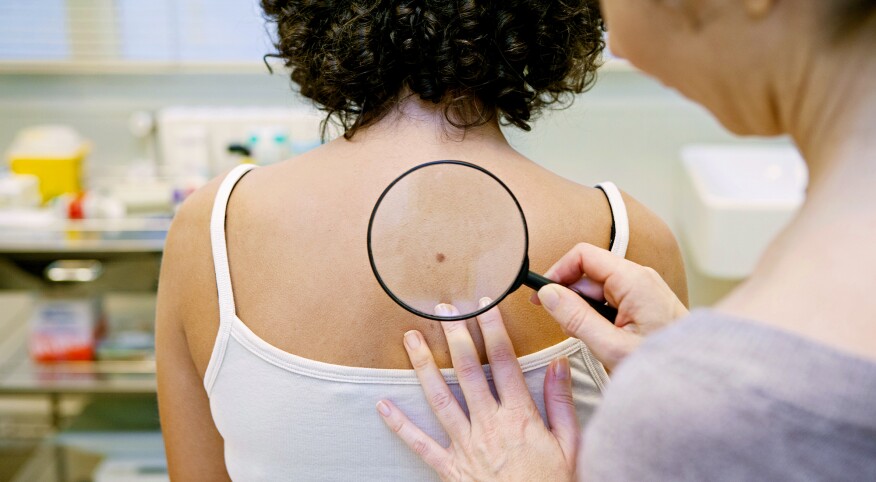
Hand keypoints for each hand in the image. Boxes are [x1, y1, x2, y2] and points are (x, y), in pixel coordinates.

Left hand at [377, 301, 577, 481]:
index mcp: (520, 416)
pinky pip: (421, 444)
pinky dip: (400, 425)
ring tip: (411, 339)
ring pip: (440, 398)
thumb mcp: (571, 444)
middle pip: (468, 371)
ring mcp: (466, 445)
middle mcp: (489, 425)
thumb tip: (559, 364)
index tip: (484, 305)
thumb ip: (561, 402)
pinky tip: (384, 406)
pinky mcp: (450, 467)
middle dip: (455, 336)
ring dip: (424, 366)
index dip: (493, 329)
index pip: (504, 361)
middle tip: (443, 311)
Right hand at [533, 242, 687, 370]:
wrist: (700, 382)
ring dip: (583, 309)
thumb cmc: (664, 366)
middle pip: (589, 272)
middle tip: (560, 325)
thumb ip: (577, 318)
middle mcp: (639, 278)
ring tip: (587, 338)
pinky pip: (611, 299)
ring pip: (598, 288)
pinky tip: (601, 338)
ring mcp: (644, 289)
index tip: (541, 296)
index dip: (557, 272)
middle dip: (569, 295)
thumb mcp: (612, 346)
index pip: (583, 256)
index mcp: (633, 280)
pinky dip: (597, 315)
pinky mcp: (645, 302)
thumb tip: (548, 294)